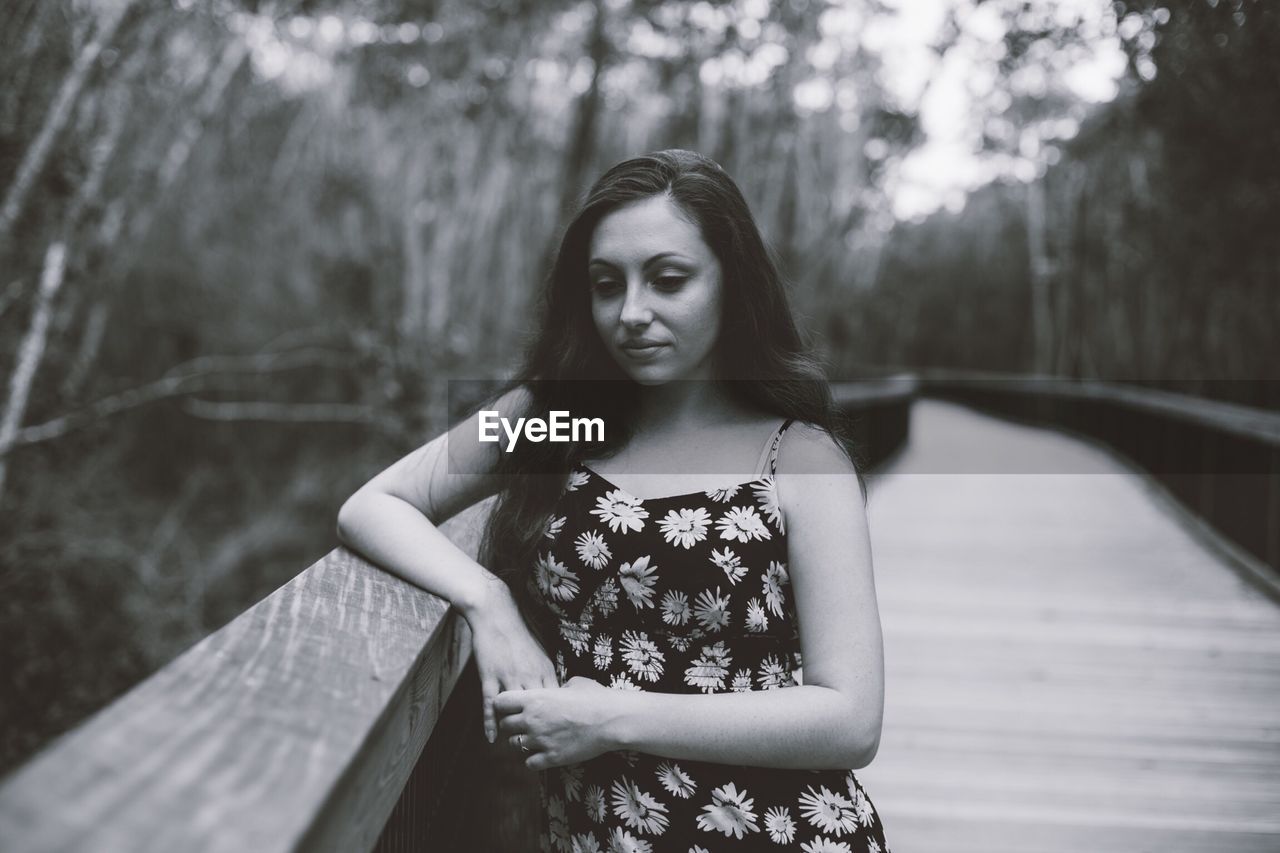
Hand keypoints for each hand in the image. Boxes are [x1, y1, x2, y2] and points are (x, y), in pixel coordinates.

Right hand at [462, 578, 557, 743]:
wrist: (496, 615)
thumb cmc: (520, 635)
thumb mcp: (541, 654)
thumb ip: (548, 675)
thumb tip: (558, 694)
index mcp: (544, 670)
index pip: (556, 701)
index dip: (560, 719)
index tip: (565, 734)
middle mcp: (529, 676)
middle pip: (538, 710)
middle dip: (542, 730)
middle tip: (544, 749)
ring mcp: (508, 677)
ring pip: (515, 710)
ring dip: (516, 730)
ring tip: (518, 748)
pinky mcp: (489, 677)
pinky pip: (490, 704)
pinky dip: (490, 723)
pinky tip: (491, 738)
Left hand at [494, 676, 622, 769]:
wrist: (612, 720)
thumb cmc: (596, 697)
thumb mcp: (573, 683)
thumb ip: (556, 688)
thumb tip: (556, 690)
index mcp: (535, 698)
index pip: (500, 702)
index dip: (504, 705)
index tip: (513, 707)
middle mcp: (532, 720)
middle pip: (504, 725)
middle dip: (512, 725)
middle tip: (525, 724)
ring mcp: (540, 740)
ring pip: (514, 745)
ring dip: (522, 742)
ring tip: (536, 739)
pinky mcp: (551, 758)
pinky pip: (529, 763)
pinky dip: (534, 760)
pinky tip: (545, 753)